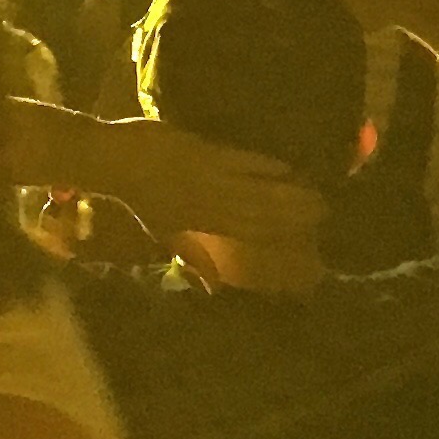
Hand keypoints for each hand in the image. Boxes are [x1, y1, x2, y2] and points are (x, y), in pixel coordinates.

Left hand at [93, 118, 327, 245]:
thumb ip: (191, 257)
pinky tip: (286, 166)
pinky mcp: (203, 151)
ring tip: (316, 193)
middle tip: (325, 214)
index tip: (306, 238)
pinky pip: (239, 160)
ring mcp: (209, 176)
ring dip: (287, 191)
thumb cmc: (137, 197)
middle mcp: (211, 203)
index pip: (248, 234)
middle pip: (260, 212)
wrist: (113, 161)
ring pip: (255, 188)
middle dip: (293, 214)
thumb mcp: (163, 232)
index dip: (278, 236)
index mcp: (203, 224)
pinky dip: (264, 164)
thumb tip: (212, 288)